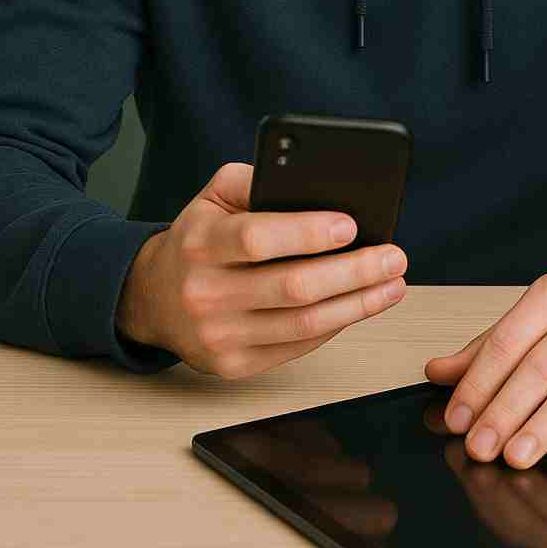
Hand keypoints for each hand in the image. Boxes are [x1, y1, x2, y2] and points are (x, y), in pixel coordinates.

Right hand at [117, 159, 407, 378]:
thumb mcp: (214, 197)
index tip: (352, 225)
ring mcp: (218, 336)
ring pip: (303, 324)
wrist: (153, 298)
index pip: (258, 238)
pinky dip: (336, 325)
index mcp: (200, 243)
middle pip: (293, 287)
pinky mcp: (233, 366)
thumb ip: (256, 181)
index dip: (308, 233)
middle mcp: (205, 293)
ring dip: (358, 305)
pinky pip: (297, 346)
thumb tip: (315, 185)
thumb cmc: (197, 240)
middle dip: (354, 271)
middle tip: (394, 256)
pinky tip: (360, 305)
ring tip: (392, 284)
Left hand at [423, 271, 546, 468]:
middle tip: (480, 447)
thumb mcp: (543, 319)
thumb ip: (491, 346)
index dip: (479, 382)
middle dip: (505, 411)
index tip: (457, 418)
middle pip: (540, 365)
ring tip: (516, 456)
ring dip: (544, 426)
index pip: (509, 339)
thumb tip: (438, 372)